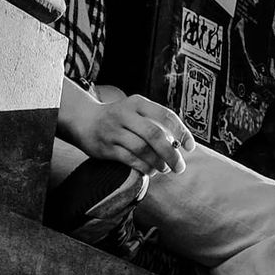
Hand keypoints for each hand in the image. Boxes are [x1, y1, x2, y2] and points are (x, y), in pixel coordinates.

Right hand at [67, 88, 195, 175]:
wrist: (85, 121)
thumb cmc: (121, 120)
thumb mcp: (137, 112)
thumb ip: (157, 123)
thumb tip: (181, 145)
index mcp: (137, 103)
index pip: (166, 115)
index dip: (181, 132)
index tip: (189, 147)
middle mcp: (125, 114)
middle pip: (154, 134)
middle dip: (171, 153)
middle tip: (180, 166)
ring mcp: (114, 130)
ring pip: (142, 149)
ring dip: (158, 162)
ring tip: (165, 168)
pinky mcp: (106, 147)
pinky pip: (130, 159)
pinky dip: (144, 167)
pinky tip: (151, 171)